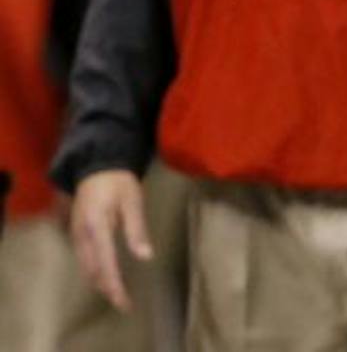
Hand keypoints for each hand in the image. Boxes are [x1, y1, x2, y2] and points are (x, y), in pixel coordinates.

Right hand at [69, 169, 151, 311]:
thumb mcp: (132, 201)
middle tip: (123, 304)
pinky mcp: (77, 233)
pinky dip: (94, 271)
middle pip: (93, 270)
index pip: (106, 264)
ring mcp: (76, 234)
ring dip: (100, 282)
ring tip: (116, 294)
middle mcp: (82, 235)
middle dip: (107, 288)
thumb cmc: (119, 182)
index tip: (124, 302)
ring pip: (86, 267)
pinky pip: (84, 259)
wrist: (97, 166)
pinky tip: (105, 277)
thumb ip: (137, 229)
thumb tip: (145, 257)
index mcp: (96, 227)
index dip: (114, 285)